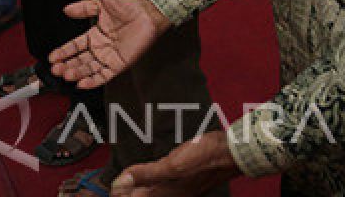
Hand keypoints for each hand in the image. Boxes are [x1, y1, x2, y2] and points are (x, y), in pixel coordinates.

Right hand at [48, 0, 169, 88]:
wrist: (148, 9)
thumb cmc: (129, 3)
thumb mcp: (101, 2)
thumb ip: (83, 8)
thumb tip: (67, 10)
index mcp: (95, 34)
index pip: (75, 46)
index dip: (63, 52)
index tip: (52, 57)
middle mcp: (101, 47)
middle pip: (80, 60)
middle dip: (66, 65)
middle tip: (56, 69)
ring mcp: (110, 56)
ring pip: (89, 69)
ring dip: (76, 73)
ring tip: (65, 74)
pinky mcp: (120, 63)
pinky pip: (105, 75)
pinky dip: (93, 81)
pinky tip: (82, 82)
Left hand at [111, 131, 240, 195]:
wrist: (233, 152)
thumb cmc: (206, 157)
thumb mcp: (174, 165)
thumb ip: (147, 174)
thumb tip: (121, 183)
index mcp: (167, 194)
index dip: (121, 193)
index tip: (112, 186)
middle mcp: (173, 195)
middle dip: (129, 192)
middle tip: (116, 185)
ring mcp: (180, 190)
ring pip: (153, 193)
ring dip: (139, 189)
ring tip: (126, 182)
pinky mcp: (186, 182)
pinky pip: (163, 187)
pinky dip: (151, 184)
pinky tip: (149, 178)